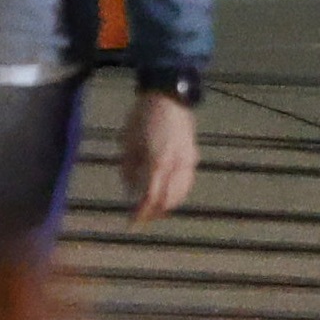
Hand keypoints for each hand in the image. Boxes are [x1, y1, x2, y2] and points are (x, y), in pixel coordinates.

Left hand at [120, 88, 199, 220]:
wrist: (168, 96)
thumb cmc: (142, 116)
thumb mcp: (127, 141)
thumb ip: (128, 168)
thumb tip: (129, 189)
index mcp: (157, 163)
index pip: (151, 198)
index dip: (141, 213)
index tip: (133, 223)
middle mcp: (175, 166)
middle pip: (168, 200)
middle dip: (155, 212)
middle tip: (142, 218)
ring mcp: (187, 161)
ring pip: (181, 193)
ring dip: (168, 204)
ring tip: (154, 208)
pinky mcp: (193, 155)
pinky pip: (187, 181)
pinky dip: (178, 192)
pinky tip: (168, 192)